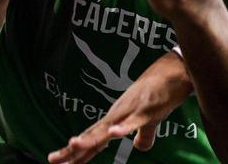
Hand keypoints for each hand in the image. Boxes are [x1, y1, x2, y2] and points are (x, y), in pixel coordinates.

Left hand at [46, 52, 194, 163]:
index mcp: (117, 120)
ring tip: (74, 144)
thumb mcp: (151, 120)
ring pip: (108, 129)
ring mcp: (130, 112)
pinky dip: (123, 128)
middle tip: (53, 159)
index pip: (93, 139)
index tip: (57, 160)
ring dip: (91, 138)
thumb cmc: (161, 94)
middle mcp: (118, 116)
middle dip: (73, 149)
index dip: (76, 152)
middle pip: (93, 136)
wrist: (174, 72)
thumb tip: (138, 147)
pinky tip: (113, 133)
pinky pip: (133, 121)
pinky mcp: (146, 109)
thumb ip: (143, 135)